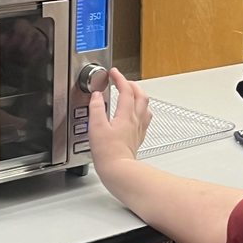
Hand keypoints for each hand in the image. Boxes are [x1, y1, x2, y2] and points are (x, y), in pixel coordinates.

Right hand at [88, 68, 151, 183]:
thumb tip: (96, 96)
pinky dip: (141, 111)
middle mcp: (135, 120)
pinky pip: (145, 119)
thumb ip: (96, 109)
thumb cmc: (108, 152)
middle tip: (122, 81)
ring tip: (132, 93)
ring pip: (145, 107)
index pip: (126, 90)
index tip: (114, 73)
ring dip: (139, 96)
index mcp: (125, 115)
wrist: (119, 170)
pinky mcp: (138, 138)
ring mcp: (138, 129)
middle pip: (140, 96)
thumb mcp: (96, 128)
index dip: (120, 78)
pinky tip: (136, 115)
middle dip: (132, 84)